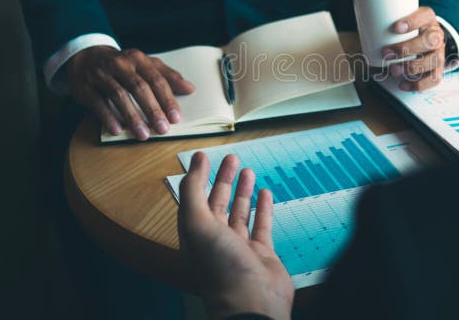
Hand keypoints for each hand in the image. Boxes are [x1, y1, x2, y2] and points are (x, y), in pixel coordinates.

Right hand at [66, 46, 194, 139]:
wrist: (85, 57)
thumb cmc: (123, 65)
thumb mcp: (145, 64)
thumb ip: (168, 76)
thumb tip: (190, 89)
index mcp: (138, 59)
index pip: (156, 80)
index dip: (167, 99)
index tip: (176, 118)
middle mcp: (120, 65)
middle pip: (139, 88)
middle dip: (152, 110)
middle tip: (163, 129)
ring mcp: (101, 75)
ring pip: (119, 96)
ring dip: (132, 117)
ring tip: (144, 134)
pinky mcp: (86, 87)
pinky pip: (98, 103)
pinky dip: (108, 117)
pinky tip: (117, 131)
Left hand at [178, 152, 293, 319]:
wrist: (252, 301)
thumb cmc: (220, 268)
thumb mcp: (197, 224)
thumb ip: (193, 193)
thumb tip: (193, 164)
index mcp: (195, 236)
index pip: (193, 201)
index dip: (197, 178)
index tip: (204, 156)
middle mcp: (215, 242)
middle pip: (217, 204)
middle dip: (223, 180)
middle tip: (231, 158)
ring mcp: (239, 248)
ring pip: (239, 213)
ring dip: (242, 191)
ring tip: (248, 171)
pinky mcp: (261, 254)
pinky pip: (261, 226)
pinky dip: (263, 208)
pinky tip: (265, 193)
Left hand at [383, 7, 445, 91]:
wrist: (425, 39)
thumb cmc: (408, 30)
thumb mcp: (400, 21)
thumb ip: (386, 22)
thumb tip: (362, 26)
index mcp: (428, 19)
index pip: (426, 15)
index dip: (412, 21)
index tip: (395, 27)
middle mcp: (437, 35)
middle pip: (430, 41)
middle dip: (407, 48)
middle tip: (387, 53)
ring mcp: (440, 52)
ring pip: (434, 60)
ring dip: (412, 67)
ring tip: (393, 70)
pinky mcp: (438, 68)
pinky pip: (434, 79)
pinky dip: (418, 84)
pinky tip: (403, 84)